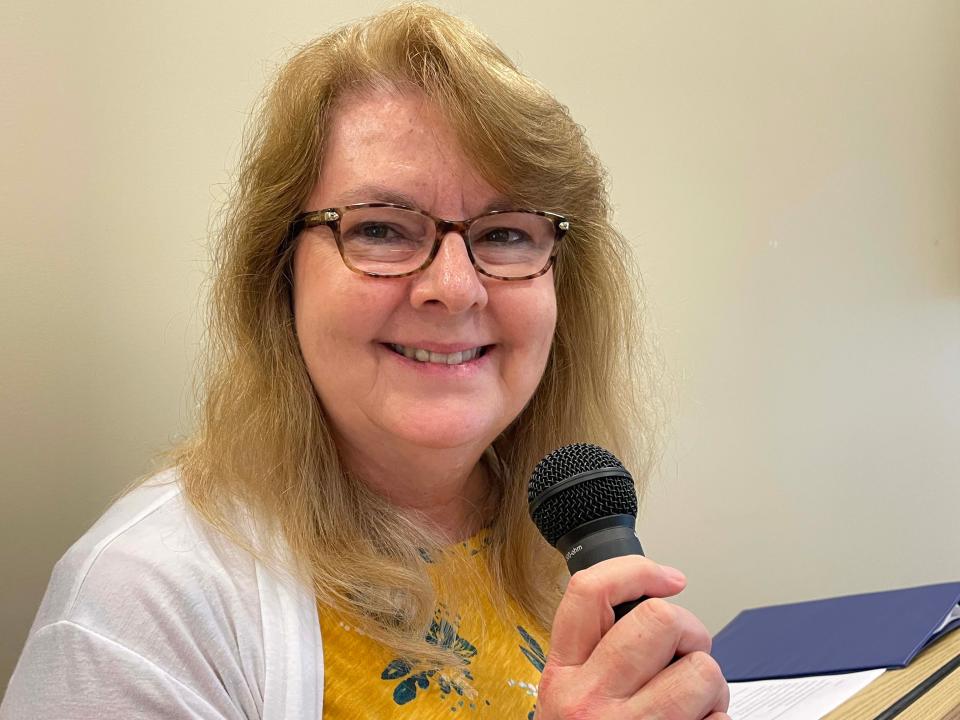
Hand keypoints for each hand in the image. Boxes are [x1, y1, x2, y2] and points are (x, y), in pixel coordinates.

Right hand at [535, 556, 729, 718]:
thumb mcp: (572, 697)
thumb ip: (597, 654)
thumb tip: (654, 608)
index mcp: (563, 675)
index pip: (589, 592)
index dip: (636, 570)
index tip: (667, 579)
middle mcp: (590, 701)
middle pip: (660, 620)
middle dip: (690, 631)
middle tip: (686, 653)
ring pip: (702, 670)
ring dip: (711, 686)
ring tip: (694, 704)